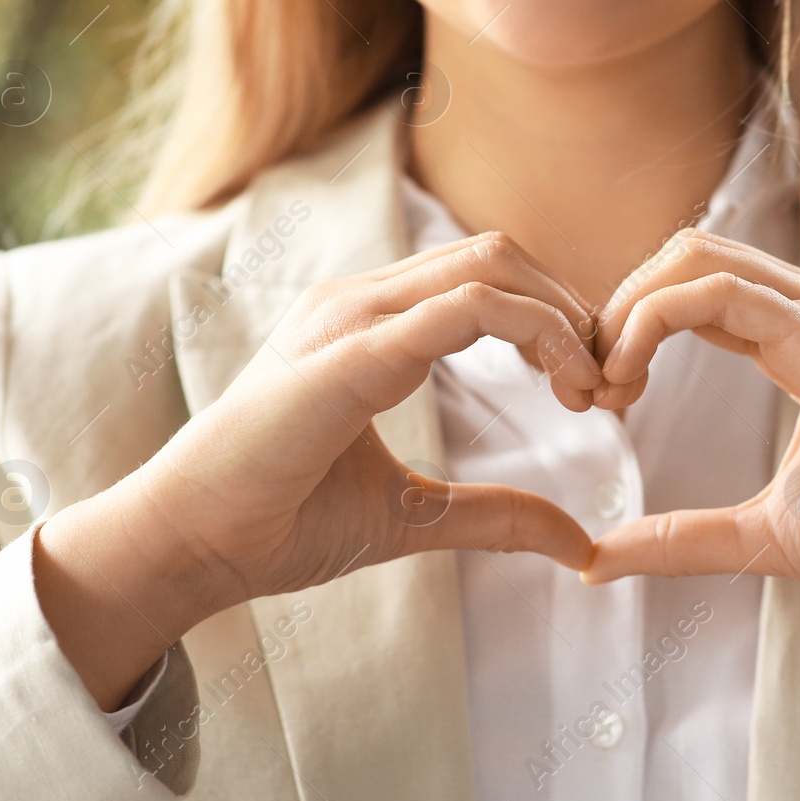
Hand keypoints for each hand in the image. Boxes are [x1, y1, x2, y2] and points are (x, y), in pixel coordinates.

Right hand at [148, 231, 603, 604]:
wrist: (192, 545)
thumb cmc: (281, 520)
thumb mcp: (416, 515)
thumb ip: (496, 516)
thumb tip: (579, 541)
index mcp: (372, 323)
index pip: (487, 277)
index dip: (555, 321)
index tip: (593, 392)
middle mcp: (363, 301)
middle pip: (500, 255)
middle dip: (570, 310)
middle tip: (607, 387)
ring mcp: (353, 315)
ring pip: (491, 265)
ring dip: (561, 318)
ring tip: (591, 389)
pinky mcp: (351, 350)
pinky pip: (465, 309)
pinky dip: (535, 333)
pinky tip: (565, 386)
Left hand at [581, 230, 799, 702]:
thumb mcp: (762, 536)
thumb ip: (682, 537)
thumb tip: (593, 558)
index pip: (691, 291)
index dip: (627, 331)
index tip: (598, 399)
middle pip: (683, 256)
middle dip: (614, 310)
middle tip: (589, 388)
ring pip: (694, 257)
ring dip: (627, 311)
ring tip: (607, 385)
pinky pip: (722, 294)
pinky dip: (654, 321)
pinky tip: (631, 376)